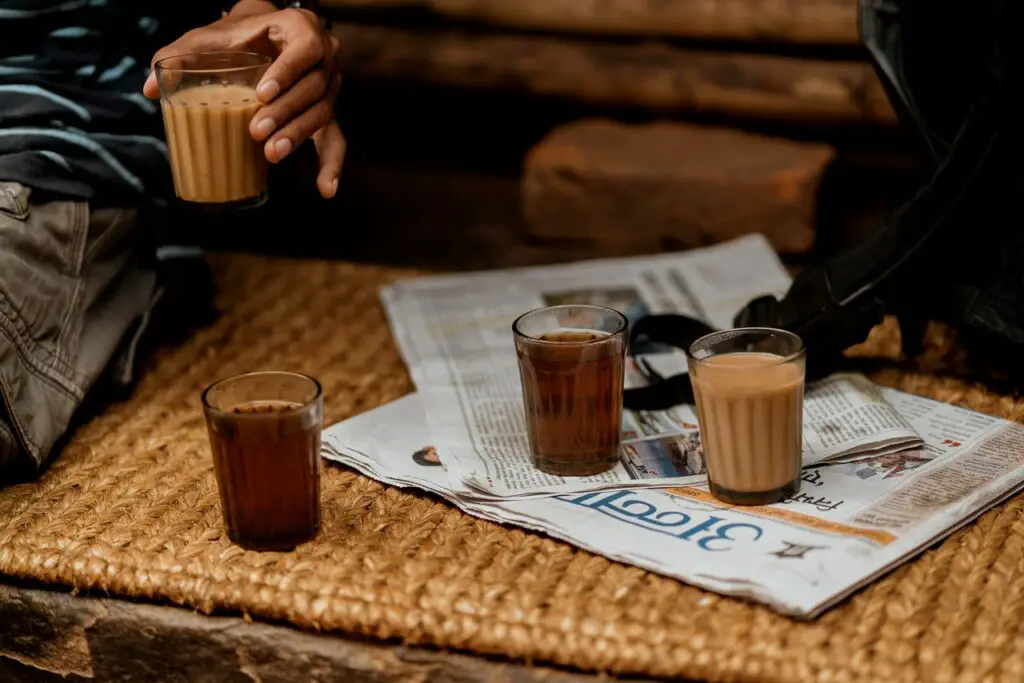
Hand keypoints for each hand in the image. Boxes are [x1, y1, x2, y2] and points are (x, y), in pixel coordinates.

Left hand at [144, 4, 344, 198]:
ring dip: (297, 136)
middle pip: (314, 88)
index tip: (262, 93)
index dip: (288, 71)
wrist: (263, 34)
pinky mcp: (327, 111)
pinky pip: (335, 140)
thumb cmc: (236, 35)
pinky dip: (332, 166)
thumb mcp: (209, 38)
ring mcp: (329, 86)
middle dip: (286, 113)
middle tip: (256, 131)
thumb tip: (147, 88)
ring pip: (321, 114)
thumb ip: (179, 54)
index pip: (305, 49)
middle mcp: (324, 55)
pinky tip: (326, 190)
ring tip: (270, 155)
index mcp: (299, 27)